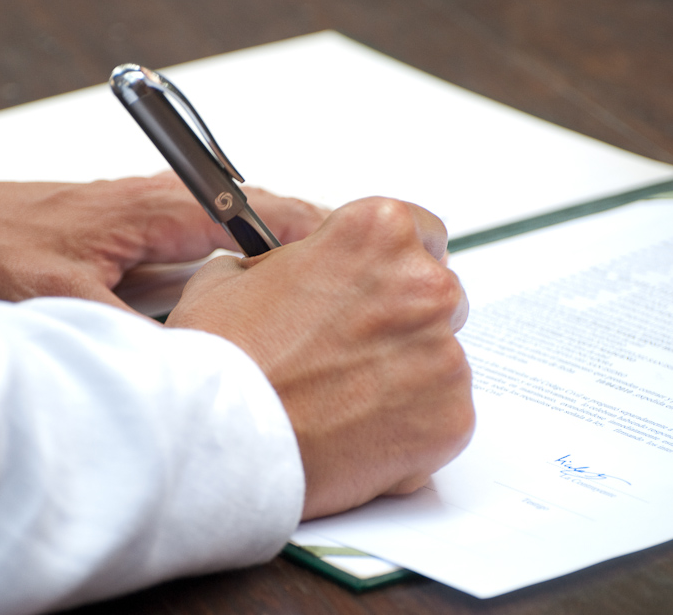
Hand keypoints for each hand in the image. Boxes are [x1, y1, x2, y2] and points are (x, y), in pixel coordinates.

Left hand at [0, 172, 327, 311]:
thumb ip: (128, 336)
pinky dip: (235, 284)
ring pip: (234, 246)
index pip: (260, 211)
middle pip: (259, 226)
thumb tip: (192, 373)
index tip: (355, 267)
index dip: (313, 237)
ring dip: (273, 273)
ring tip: (313, 315)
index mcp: (157, 208)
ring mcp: (151, 228)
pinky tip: (245, 321)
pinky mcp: (137, 250)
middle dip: (305, 259)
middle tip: (344, 304)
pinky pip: (206, 262)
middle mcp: (163, 211)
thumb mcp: (58, 302)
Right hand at [166, 197, 473, 519]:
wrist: (222, 438)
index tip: (381, 290)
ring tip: (344, 401)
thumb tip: (299, 270)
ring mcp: (445, 354)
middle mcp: (424, 286)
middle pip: (439, 299)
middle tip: (350, 354)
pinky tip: (359, 431)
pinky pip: (443, 416)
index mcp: (378, 233)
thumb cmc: (224, 360)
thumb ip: (290, 263)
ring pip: (442, 362)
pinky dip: (412, 427)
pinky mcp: (451, 417)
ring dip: (407, 377)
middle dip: (404, 324)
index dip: (396, 268)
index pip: (423, 235)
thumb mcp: (235, 274)